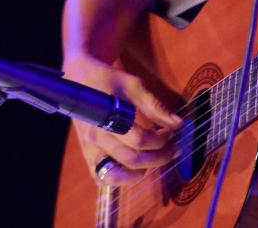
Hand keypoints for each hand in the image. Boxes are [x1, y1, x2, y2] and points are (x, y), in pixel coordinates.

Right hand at [63, 53, 182, 184]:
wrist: (79, 78)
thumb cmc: (109, 79)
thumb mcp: (134, 85)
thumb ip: (155, 106)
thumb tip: (178, 124)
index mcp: (108, 117)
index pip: (141, 140)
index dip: (162, 139)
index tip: (172, 130)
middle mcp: (97, 137)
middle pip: (133, 160)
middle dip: (159, 158)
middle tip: (174, 149)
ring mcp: (89, 149)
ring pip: (116, 176)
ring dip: (140, 172)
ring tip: (155, 159)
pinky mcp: (87, 155)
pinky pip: (101, 178)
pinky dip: (120, 178)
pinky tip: (136, 167)